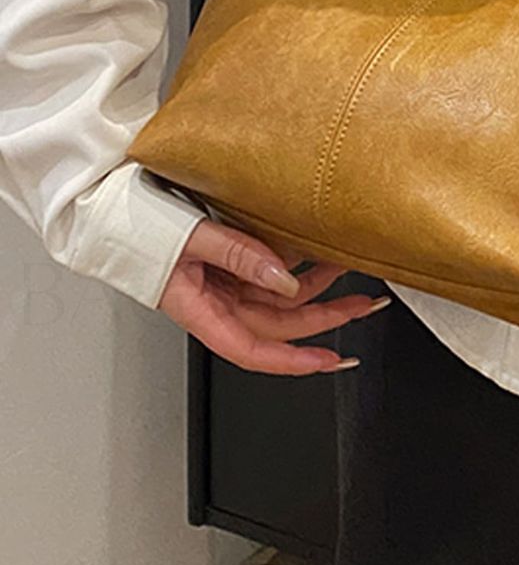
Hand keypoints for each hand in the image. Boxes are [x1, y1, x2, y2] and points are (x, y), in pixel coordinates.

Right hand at [158, 217, 389, 373]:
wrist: (110, 203)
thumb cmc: (135, 224)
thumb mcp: (192, 236)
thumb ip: (239, 256)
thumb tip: (284, 278)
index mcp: (200, 310)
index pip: (254, 350)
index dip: (294, 361)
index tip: (330, 360)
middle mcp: (214, 302)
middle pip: (278, 323)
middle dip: (324, 318)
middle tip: (363, 304)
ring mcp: (220, 283)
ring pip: (277, 297)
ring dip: (315, 287)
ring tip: (348, 270)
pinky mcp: (223, 262)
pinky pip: (265, 270)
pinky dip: (292, 265)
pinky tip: (316, 255)